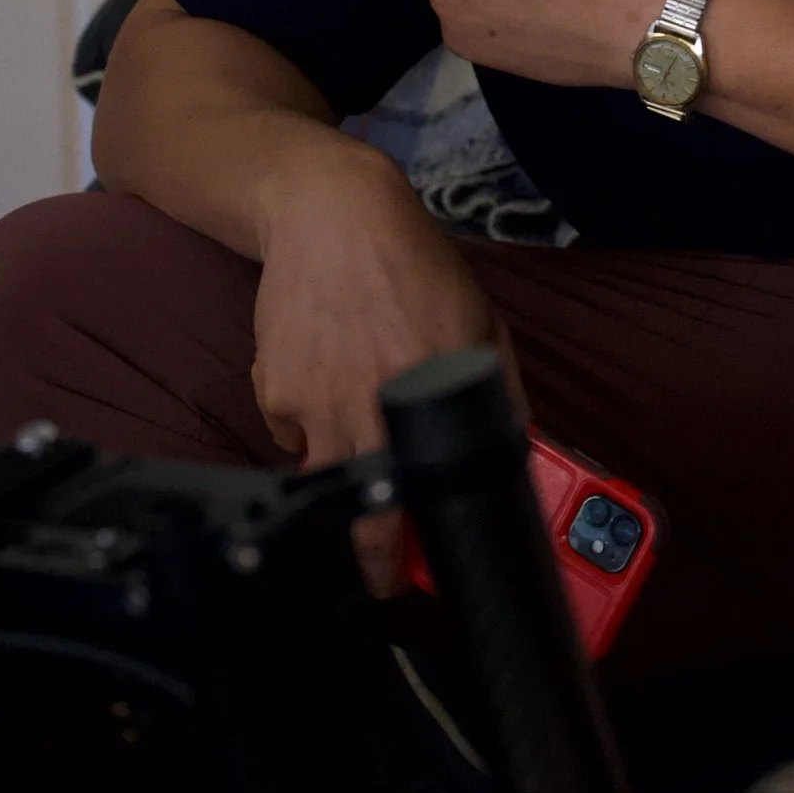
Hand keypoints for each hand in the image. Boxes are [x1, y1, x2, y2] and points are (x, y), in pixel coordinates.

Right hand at [251, 142, 496, 584]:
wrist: (332, 217)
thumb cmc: (415, 268)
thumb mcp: (480, 324)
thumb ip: (499, 392)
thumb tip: (518, 454)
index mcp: (430, 396)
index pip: (422, 501)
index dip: (414, 551)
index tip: (414, 575)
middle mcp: (369, 408)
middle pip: (364, 516)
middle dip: (370, 554)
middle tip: (377, 567)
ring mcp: (314, 403)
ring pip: (323, 471)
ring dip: (339, 464)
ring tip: (355, 407)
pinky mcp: (275, 389)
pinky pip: (291, 431)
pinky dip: (306, 418)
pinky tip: (325, 371)